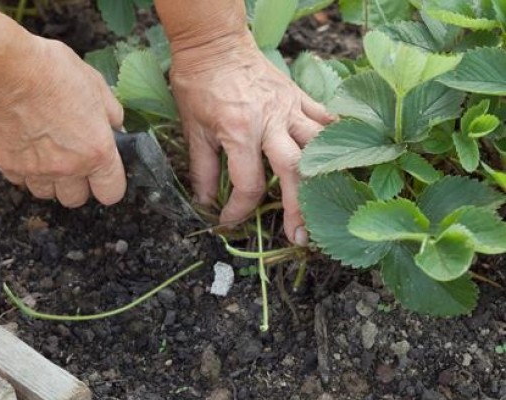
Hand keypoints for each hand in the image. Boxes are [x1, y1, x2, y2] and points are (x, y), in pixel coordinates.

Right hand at [0, 37, 125, 207]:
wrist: (9, 70)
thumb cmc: (54, 73)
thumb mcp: (97, 86)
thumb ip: (112, 113)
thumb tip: (117, 127)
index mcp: (98, 152)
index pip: (111, 193)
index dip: (109, 185)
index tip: (104, 174)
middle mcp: (69, 168)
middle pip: (76, 199)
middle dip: (77, 185)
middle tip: (74, 161)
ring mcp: (38, 170)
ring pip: (47, 194)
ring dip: (50, 180)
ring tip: (47, 154)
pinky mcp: (9, 165)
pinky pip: (21, 180)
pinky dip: (24, 170)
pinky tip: (26, 148)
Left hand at [170, 35, 333, 244]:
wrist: (215, 44)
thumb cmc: (199, 85)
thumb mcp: (194, 129)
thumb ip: (202, 169)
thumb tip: (205, 202)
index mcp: (239, 131)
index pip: (248, 183)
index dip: (239, 209)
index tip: (229, 221)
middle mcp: (270, 121)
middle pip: (294, 170)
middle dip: (299, 208)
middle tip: (300, 236)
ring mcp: (290, 107)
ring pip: (319, 145)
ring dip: (325, 176)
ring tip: (327, 202)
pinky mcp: (300, 96)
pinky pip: (325, 118)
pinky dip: (336, 139)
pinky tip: (340, 160)